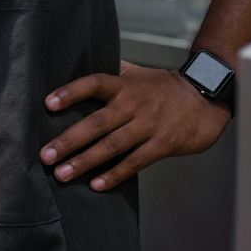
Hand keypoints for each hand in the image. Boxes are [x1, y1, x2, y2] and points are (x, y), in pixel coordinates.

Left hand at [39, 60, 231, 191]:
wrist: (205, 99)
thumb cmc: (163, 87)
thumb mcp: (136, 73)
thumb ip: (110, 72)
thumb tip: (76, 65)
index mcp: (124, 85)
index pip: (94, 84)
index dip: (71, 92)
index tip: (48, 104)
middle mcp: (133, 104)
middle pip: (97, 122)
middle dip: (69, 140)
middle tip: (45, 155)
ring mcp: (148, 125)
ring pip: (112, 146)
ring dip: (85, 161)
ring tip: (62, 174)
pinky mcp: (162, 145)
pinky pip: (134, 162)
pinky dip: (114, 174)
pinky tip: (95, 184)